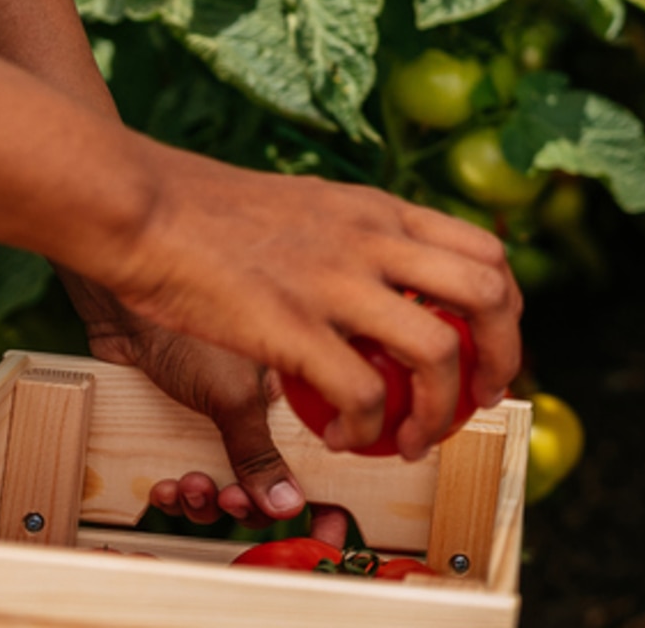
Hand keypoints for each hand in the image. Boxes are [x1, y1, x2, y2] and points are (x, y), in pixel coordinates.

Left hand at [84, 319, 307, 526]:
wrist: (120, 311)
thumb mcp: (234, 396)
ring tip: (189, 486)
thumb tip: (288, 503)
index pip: (315, 457)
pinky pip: (186, 483)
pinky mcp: (181, 434)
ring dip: (206, 500)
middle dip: (248, 501)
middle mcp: (260, 414)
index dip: (316, 495)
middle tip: (231, 499)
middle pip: (268, 485)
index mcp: (290, 400)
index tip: (320, 527)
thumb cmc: (186, 329)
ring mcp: (219, 425)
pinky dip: (176, 493)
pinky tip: (163, 485)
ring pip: (225, 488)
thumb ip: (261, 453)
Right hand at [87, 143, 522, 460]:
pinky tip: (340, 437)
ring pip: (440, 351)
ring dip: (438, 411)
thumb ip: (357, 241)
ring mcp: (336, 281)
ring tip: (408, 440)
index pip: (488, 253)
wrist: (138, 204)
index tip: (487, 354)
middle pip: (489, 296)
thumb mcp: (311, 209)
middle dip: (500, 362)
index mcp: (382, 211)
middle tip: (473, 404)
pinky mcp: (291, 325)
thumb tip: (388, 284)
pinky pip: (363, 392)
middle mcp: (374, 240)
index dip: (506, 314)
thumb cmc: (208, 213)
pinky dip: (365, 428)